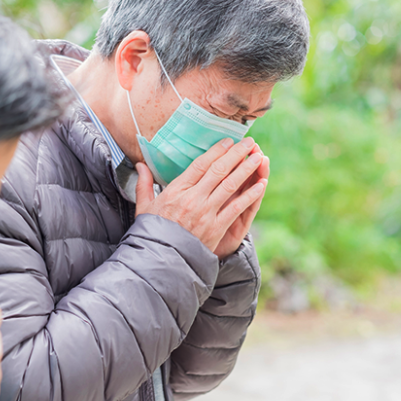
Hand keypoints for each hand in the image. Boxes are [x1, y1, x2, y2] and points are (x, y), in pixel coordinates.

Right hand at [135, 137, 264, 256]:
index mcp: (176, 190)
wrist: (160, 259)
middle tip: (249, 142)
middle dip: (236, 154)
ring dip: (246, 169)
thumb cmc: (152, 232)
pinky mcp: (216, 227)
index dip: (216, 151)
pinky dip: (250, 195)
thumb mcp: (144, 206)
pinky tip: (260, 185)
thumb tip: (140, 165)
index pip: (200, 164)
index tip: (228, 141)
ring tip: (258, 157)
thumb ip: (144, 184)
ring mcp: (205, 213)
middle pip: (219, 170)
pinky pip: (236, 207)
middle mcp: (192, 198)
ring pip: (230, 185)